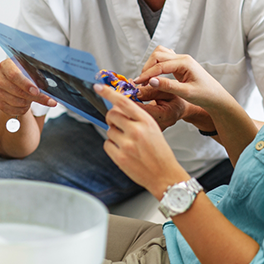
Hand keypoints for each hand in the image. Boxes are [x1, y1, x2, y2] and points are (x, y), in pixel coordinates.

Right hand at [0, 58, 56, 117]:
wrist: (16, 83)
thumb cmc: (26, 74)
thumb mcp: (33, 72)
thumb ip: (39, 78)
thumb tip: (50, 92)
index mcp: (7, 65)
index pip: (14, 75)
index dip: (26, 84)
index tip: (36, 91)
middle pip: (16, 90)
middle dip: (33, 97)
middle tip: (46, 99)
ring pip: (15, 102)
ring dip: (28, 103)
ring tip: (33, 98)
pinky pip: (12, 110)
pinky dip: (23, 110)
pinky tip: (27, 104)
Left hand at [94, 83, 188, 197]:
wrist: (164, 175)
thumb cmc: (160, 152)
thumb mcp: (153, 128)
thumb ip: (136, 118)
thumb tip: (117, 109)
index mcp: (146, 121)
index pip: (124, 102)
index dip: (109, 93)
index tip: (99, 87)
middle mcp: (136, 131)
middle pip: (112, 115)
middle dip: (112, 117)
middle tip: (119, 123)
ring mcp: (127, 145)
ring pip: (109, 130)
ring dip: (114, 134)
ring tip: (128, 142)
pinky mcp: (120, 158)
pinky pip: (107, 144)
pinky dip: (112, 145)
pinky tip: (124, 150)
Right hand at [135, 46, 229, 111]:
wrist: (216, 98)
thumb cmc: (206, 95)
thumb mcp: (186, 93)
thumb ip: (168, 86)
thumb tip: (151, 81)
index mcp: (185, 63)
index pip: (160, 65)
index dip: (147, 74)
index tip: (138, 83)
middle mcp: (183, 58)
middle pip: (158, 55)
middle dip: (147, 67)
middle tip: (140, 82)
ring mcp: (181, 60)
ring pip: (160, 54)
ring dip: (150, 64)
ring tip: (145, 78)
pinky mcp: (180, 65)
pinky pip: (164, 59)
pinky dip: (156, 65)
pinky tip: (154, 76)